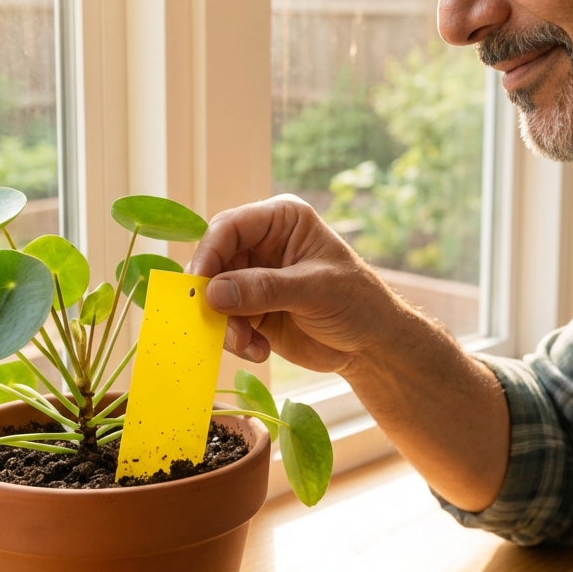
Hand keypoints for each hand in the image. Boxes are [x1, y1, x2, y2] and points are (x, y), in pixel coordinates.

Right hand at [193, 195, 510, 510]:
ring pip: (213, 295)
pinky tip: (259, 350)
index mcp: (281, 221)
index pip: (230, 226)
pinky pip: (224, 321)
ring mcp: (252, 278)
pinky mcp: (250, 310)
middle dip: (212, 295)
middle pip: (214, 261)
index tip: (200, 283)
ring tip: (247, 344)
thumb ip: (266, 288)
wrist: (372, 345)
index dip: (209, 251)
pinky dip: (235, 339)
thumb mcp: (316, 290)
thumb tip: (213, 291)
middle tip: (216, 322)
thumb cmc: (357, 302)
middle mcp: (260, 245)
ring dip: (223, 323)